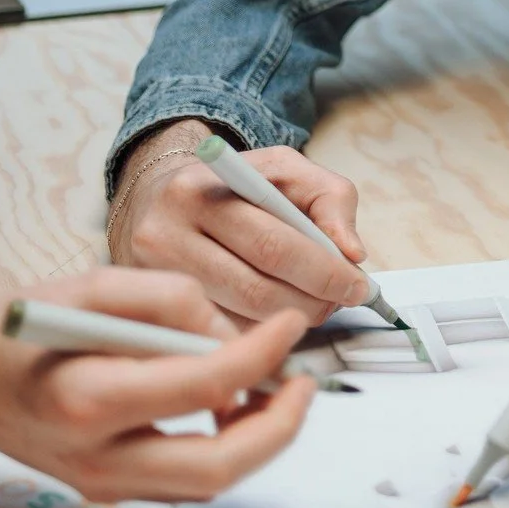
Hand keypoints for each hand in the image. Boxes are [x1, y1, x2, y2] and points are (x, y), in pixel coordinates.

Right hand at [0, 268, 314, 502]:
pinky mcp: (110, 487)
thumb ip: (168, 300)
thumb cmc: (24, 325)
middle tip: (304, 383)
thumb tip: (229, 332)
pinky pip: (186, 481)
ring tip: (277, 387)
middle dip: (278, 427)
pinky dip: (226, 448)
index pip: (204, 386)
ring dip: (258, 441)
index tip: (291, 324)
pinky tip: (237, 404)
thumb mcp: (93, 284)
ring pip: (206, 484)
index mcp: (92, 395)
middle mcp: (98, 454)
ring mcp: (103, 481)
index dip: (262, 355)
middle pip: (215, 467)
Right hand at [109, 120, 370, 324]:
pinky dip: (258, 336)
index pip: (273, 242)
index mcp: (202, 190)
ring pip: (237, 320)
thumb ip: (330, 201)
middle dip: (311, 302)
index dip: (322, 271)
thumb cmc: (235, 186)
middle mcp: (166, 233)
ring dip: (288, 324)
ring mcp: (151, 280)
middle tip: (340, 303)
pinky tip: (277, 323)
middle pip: (254, 288)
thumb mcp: (286, 170)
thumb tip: (352, 254)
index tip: (358, 286)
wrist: (159, 197)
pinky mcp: (150, 312)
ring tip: (314, 307)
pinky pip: (218, 337)